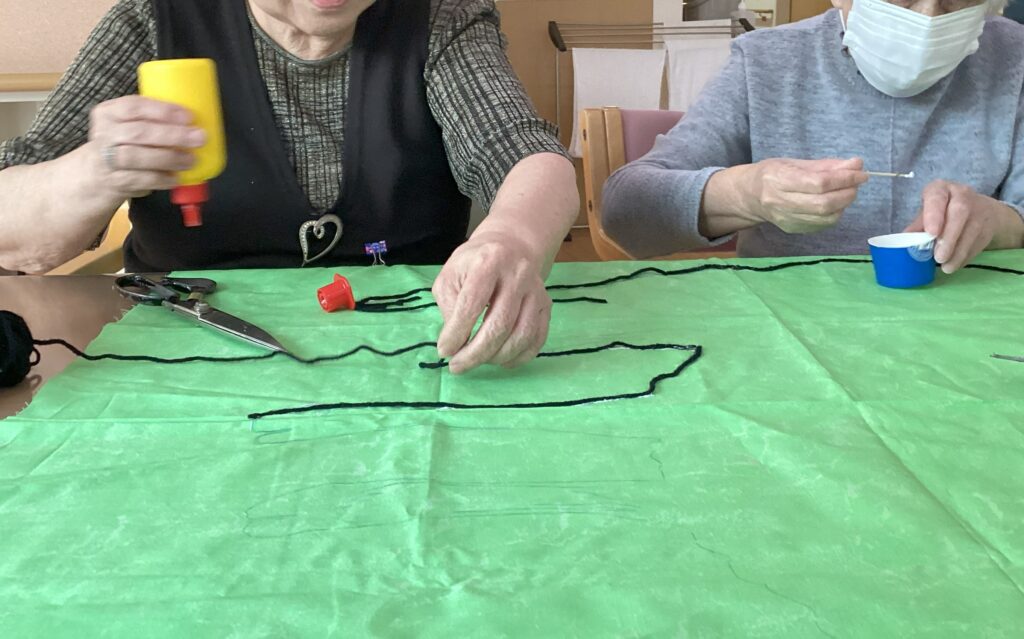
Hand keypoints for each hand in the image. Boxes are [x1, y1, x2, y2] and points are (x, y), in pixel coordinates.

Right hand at [85, 96, 204, 198]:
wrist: (97, 174)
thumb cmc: (124, 144)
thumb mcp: (129, 124)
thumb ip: (152, 120)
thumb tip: (193, 122)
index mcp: (108, 113)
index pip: (133, 106)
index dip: (162, 111)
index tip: (189, 116)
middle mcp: (104, 134)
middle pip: (138, 132)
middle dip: (172, 135)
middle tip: (199, 138)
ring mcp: (106, 159)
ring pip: (136, 156)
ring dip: (168, 158)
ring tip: (190, 160)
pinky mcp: (115, 181)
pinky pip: (140, 179)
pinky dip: (161, 178)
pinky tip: (176, 177)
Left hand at [433, 232, 551, 373]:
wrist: (511, 245)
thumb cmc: (474, 264)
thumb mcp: (451, 274)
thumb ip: (449, 305)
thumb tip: (454, 342)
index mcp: (488, 261)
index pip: (472, 303)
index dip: (457, 332)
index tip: (444, 351)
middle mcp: (517, 274)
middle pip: (500, 324)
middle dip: (476, 353)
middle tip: (457, 366)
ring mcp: (536, 290)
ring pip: (522, 335)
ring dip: (497, 357)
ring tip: (477, 361)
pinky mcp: (547, 304)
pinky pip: (537, 339)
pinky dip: (518, 357)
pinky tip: (500, 360)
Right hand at [741, 158, 867, 233]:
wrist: (749, 196)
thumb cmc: (774, 174)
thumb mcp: (796, 163)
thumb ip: (827, 165)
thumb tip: (857, 164)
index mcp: (779, 180)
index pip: (819, 183)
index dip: (844, 179)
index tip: (861, 173)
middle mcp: (780, 202)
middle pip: (823, 204)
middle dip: (847, 193)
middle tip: (856, 184)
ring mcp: (786, 219)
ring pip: (825, 217)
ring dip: (844, 205)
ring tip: (847, 192)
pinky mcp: (793, 229)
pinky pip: (821, 225)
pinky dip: (835, 214)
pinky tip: (834, 204)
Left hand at [905, 180, 1023, 273]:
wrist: (981, 210)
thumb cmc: (945, 211)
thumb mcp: (929, 213)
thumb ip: (919, 225)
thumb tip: (905, 239)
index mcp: (941, 189)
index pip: (937, 196)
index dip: (934, 214)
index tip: (931, 232)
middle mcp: (962, 195)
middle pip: (959, 213)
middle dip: (948, 237)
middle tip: (938, 257)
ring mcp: (979, 209)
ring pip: (971, 230)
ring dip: (958, 252)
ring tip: (946, 267)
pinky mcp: (989, 226)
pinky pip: (978, 242)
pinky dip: (965, 256)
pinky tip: (955, 264)